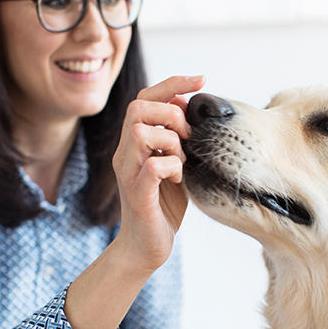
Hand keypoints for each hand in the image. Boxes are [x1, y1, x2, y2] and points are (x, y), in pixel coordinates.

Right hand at [112, 75, 204, 272]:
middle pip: (138, 107)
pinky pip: (152, 167)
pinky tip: (178, 180)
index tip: (202, 80)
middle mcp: (125, 153)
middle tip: (188, 137)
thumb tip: (190, 106)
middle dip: (170, 113)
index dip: (173, 83)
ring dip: (171, 141)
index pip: (146, 97)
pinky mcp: (137, 195)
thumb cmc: (164, 206)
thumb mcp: (176, 164)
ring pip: (141, 132)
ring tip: (182, 160)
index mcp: (135, 143)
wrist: (146, 248)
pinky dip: (171, 167)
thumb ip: (180, 137)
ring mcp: (128, 173)